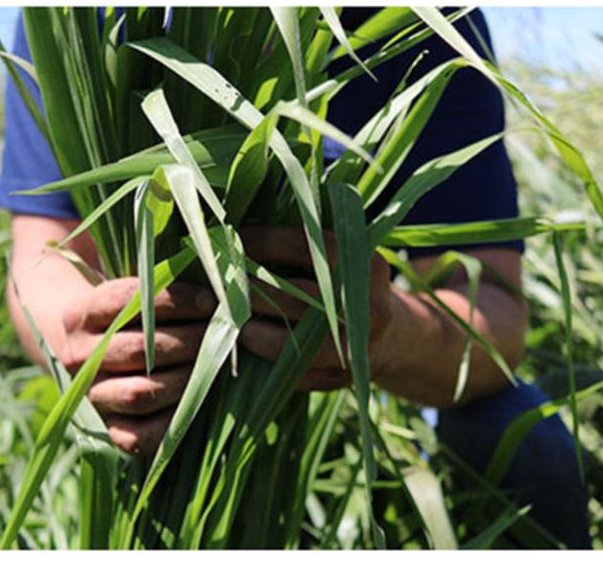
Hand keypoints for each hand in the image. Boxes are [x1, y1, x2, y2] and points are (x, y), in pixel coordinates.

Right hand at [59, 277, 215, 455]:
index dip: (174, 300)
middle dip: (188, 340)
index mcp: (80, 314)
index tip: (208, 300)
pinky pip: (136, 436)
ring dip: (184, 379)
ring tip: (211, 364)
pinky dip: (169, 423)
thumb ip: (162, 288)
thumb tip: (216, 291)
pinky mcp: (105, 428)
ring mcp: (90, 396)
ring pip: (138, 394)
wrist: (88, 348)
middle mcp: (77, 357)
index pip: (126, 301)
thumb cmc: (127, 313)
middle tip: (219, 333)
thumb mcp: (132, 291)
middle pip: (138, 350)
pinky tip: (194, 401)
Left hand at [238, 226, 392, 390]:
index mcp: (360, 258)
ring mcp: (357, 343)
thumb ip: (299, 242)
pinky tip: (245, 344)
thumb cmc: (343, 286)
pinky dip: (264, 358)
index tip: (222, 242)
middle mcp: (364, 301)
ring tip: (224, 320)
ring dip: (249, 330)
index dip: (257, 243)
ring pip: (289, 340)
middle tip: (210, 289)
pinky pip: (293, 370)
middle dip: (245, 293)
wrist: (392, 336)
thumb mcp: (335, 256)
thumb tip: (231, 227)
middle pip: (292, 296)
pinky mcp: (343, 375)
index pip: (301, 244)